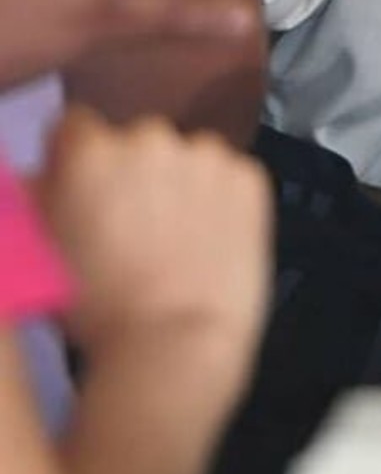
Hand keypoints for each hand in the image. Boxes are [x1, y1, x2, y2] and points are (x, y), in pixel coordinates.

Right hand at [35, 107, 270, 380]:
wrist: (177, 345)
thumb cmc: (96, 308)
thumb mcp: (42, 251)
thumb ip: (36, 197)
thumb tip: (40, 171)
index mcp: (92, 150)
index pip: (76, 128)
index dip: (78, 162)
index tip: (89, 196)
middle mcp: (150, 135)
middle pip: (136, 141)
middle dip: (133, 172)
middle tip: (136, 226)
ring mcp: (207, 153)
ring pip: (187, 158)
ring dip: (181, 183)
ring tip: (180, 238)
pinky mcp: (250, 176)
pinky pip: (231, 177)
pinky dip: (223, 200)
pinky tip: (215, 240)